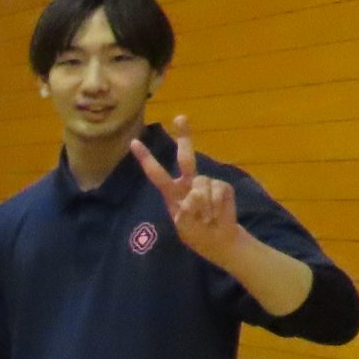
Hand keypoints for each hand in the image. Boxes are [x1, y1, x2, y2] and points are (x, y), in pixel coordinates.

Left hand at [131, 117, 244, 262]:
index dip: (146, 158)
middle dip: (184, 136)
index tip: (134, 142)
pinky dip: (216, 207)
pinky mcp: (223, 186)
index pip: (156, 173)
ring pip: (201, 185)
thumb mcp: (184, 227)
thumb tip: (193, 195)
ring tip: (206, 218)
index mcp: (172, 192)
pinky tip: (217, 214)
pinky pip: (217, 192)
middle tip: (180, 117)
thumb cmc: (197, 234)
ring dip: (204, 206)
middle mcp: (188, 183)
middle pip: (185, 157)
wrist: (219, 240)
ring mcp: (206, 183)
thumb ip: (185, 212)